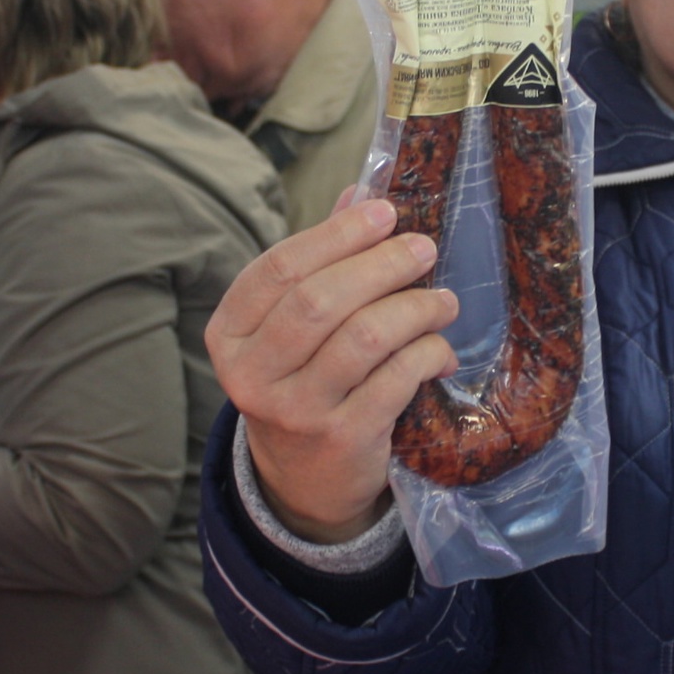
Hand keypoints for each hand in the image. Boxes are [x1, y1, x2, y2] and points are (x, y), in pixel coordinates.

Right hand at [205, 197, 459, 542]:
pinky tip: (441, 350)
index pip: (279, 268)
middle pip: (321, 300)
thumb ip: (321, 262)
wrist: (303, 480)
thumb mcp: (292, 328)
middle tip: (423, 249)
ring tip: (443, 301)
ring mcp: (295, 410)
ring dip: (416, 309)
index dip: (337, 234)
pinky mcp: (341, 438)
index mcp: (230, 334)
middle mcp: (252, 374)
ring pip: (364, 337)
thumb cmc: (302, 382)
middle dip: (383, 265)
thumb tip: (360, 192)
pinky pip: (397, 379)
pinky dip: (428, 354)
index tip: (385, 213)